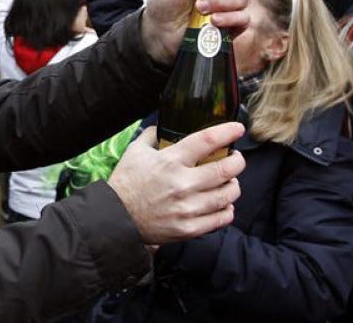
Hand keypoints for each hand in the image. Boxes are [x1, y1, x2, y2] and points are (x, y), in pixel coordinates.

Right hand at [108, 124, 245, 244]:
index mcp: (170, 161)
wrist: (115, 217)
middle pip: (226, 169)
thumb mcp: (136, 151)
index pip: (207, 140)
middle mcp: (182, 184)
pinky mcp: (189, 228)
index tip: (238, 129)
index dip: (228, 132)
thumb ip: (153, 135)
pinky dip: (227, 209)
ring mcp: (187, 208)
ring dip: (234, 185)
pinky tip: (222, 204)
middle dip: (238, 161)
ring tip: (229, 182)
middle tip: (236, 159)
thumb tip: (165, 125)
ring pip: (228, 194)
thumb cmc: (126, 182)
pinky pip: (221, 218)